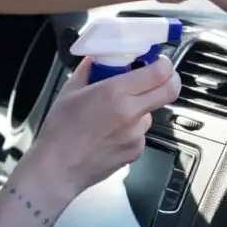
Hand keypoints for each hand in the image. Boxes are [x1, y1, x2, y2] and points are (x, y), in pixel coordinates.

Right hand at [14, 56, 179, 203]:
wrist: (56, 170)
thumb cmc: (59, 130)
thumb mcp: (70, 91)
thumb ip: (88, 70)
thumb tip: (98, 57)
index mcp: (115, 92)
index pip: (159, 72)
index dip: (165, 64)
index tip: (160, 61)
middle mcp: (131, 112)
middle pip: (170, 90)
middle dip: (169, 80)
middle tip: (159, 78)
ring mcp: (137, 134)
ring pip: (152, 112)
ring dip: (141, 108)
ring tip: (115, 114)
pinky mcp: (137, 150)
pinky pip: (142, 132)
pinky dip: (132, 129)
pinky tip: (111, 133)